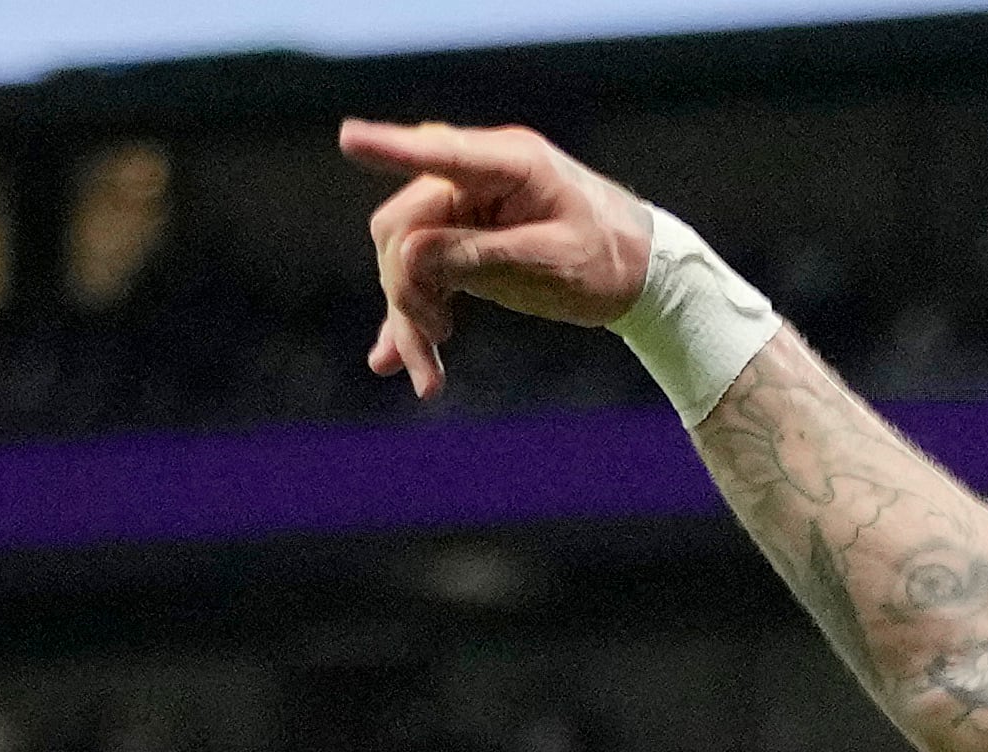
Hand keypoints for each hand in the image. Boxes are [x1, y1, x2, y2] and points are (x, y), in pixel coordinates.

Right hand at [338, 119, 653, 399]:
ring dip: (409, 317)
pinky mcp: (463, 243)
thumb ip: (481, 256)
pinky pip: (423, 278)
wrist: (639, 276)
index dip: (390, 149)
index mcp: (509, 165)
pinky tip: (394, 363)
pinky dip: (413, 320)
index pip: (440, 155)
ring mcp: (466, 210)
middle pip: (404, 224)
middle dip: (406, 285)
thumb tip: (411, 256)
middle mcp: (477, 180)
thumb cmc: (607, 259)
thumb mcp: (549, 263)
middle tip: (438, 337)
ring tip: (429, 378)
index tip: (349, 138)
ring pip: (405, 259)